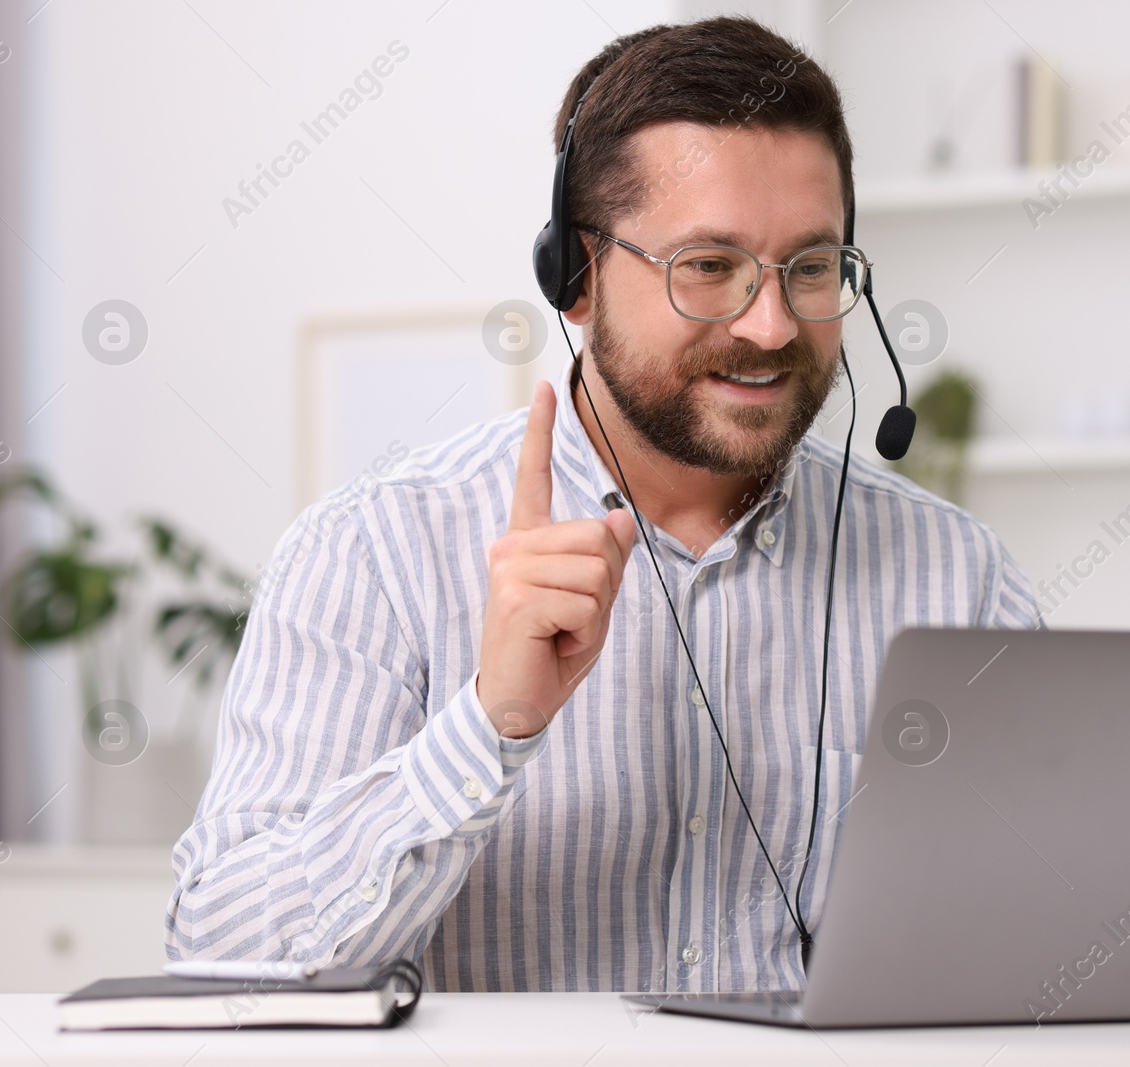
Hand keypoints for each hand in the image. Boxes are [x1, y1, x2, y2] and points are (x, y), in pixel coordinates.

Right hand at [476, 381, 636, 737]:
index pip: (534, 476)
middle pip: (599, 538)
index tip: (547, 386)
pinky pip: (587, 603)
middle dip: (604, 587)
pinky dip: (585, 634)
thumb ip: (605, 560)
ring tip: (561, 634)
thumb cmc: (552, 652)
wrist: (516, 704)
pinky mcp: (518, 598)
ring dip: (595, 614)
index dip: (541, 431)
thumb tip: (618, 519)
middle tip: (570, 621)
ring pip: (598, 570)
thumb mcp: (593, 602)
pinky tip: (555, 646)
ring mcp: (511, 569)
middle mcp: (512, 546)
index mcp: (526, 541)